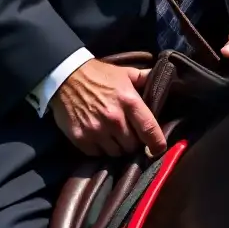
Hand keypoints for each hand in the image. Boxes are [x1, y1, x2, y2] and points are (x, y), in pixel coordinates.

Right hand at [50, 59, 166, 157]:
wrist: (66, 77)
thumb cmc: (99, 75)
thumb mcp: (125, 73)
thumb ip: (144, 78)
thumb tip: (163, 78)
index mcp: (129, 101)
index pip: (149, 129)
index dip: (157, 143)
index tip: (159, 149)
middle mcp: (114, 118)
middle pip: (132, 146)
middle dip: (134, 143)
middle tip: (130, 135)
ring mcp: (96, 130)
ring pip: (116, 153)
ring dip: (118, 148)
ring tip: (115, 137)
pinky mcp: (81, 138)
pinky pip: (97, 154)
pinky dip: (101, 150)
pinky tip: (100, 138)